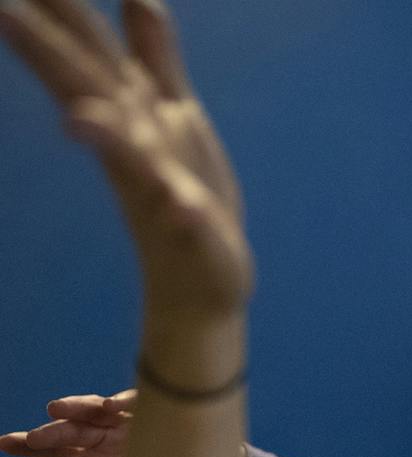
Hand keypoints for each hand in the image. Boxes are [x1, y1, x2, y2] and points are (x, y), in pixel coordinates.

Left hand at [0, 389, 134, 456]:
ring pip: (95, 411)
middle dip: (51, 433)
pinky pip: (136, 402)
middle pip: (71, 431)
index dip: (30, 447)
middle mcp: (105, 439)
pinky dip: (124, 401)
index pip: (55, 452)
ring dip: (76, 408)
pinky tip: (112, 405)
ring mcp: (127, 424)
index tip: (4, 444)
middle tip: (34, 439)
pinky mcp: (154, 414)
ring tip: (55, 409)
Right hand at [1, 0, 252, 326]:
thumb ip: (154, 56)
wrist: (202, 284)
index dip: (56, 10)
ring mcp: (161, 190)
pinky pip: (187, 221)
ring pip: (130, 155)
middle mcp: (134, 148)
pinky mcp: (194, 234)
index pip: (85, 50)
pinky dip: (183, 211)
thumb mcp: (173, 113)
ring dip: (106, 134)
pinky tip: (181, 206)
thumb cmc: (183, 192)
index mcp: (129, 113)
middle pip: (89, 93)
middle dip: (49, 55)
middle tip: (1, 12)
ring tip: (74, 121)